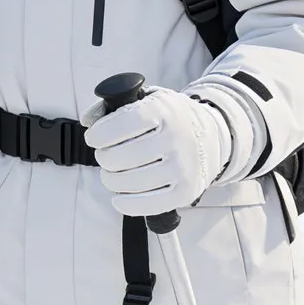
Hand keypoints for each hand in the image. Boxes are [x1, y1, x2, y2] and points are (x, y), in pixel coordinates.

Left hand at [83, 86, 232, 215]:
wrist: (214, 137)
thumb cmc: (174, 119)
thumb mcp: (150, 98)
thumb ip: (115, 104)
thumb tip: (89, 120)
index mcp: (165, 112)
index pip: (119, 125)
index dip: (98, 135)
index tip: (94, 138)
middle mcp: (176, 139)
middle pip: (119, 158)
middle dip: (104, 158)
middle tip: (107, 155)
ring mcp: (182, 168)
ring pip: (128, 183)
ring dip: (112, 180)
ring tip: (114, 173)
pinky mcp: (185, 192)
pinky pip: (146, 205)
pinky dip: (126, 203)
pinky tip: (121, 195)